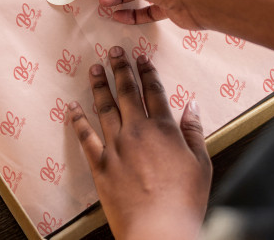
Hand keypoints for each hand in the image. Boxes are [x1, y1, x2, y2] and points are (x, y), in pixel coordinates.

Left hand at [69, 46, 211, 239]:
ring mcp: (116, 145)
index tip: (141, 58)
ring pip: (105, 107)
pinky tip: (71, 108)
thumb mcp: (201, 163)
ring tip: (94, 69)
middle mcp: (137, 130)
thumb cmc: (184, 200)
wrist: (159, 230)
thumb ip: (194, 130)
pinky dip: (77, 121)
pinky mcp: (100, 163)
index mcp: (163, 129)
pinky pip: (85, 137)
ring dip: (99, 86)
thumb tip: (192, 104)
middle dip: (121, 69)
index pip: (153, 92)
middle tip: (114, 51)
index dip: (147, 72)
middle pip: (127, 92)